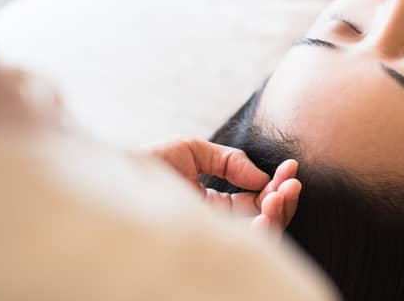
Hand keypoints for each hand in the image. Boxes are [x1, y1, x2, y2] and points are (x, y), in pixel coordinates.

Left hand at [152, 139, 301, 236]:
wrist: (111, 180)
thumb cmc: (145, 165)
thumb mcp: (191, 151)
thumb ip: (229, 160)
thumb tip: (261, 176)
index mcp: (215, 206)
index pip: (256, 200)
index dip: (277, 185)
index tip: (291, 166)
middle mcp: (218, 226)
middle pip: (264, 220)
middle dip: (284, 200)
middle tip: (292, 181)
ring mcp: (213, 239)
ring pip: (260, 238)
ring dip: (278, 215)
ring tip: (282, 193)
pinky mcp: (206, 248)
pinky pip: (242, 251)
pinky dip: (260, 234)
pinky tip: (264, 214)